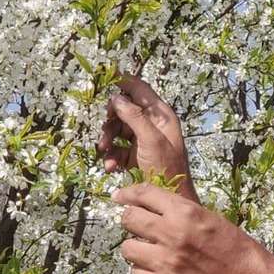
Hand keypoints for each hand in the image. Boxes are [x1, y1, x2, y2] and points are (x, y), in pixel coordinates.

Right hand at [98, 74, 197, 201]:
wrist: (169, 198)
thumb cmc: (166, 167)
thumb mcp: (150, 140)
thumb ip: (134, 117)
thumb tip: (117, 98)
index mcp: (161, 115)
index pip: (140, 89)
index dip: (123, 82)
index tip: (105, 76)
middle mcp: (152, 124)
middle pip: (124, 110)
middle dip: (111, 120)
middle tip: (104, 130)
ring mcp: (143, 140)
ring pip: (118, 130)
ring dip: (108, 140)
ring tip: (104, 151)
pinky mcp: (135, 155)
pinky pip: (118, 149)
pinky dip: (112, 156)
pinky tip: (111, 166)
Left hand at [114, 183, 273, 273]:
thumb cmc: (235, 248)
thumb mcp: (208, 217)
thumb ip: (178, 211)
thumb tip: (150, 207)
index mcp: (185, 212)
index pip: (144, 194)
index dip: (128, 193)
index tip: (120, 196)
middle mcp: (172, 234)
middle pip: (130, 219)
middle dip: (130, 219)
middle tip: (136, 223)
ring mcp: (166, 262)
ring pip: (128, 248)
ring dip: (135, 246)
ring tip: (148, 248)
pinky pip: (136, 273)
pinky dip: (142, 270)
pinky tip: (155, 267)